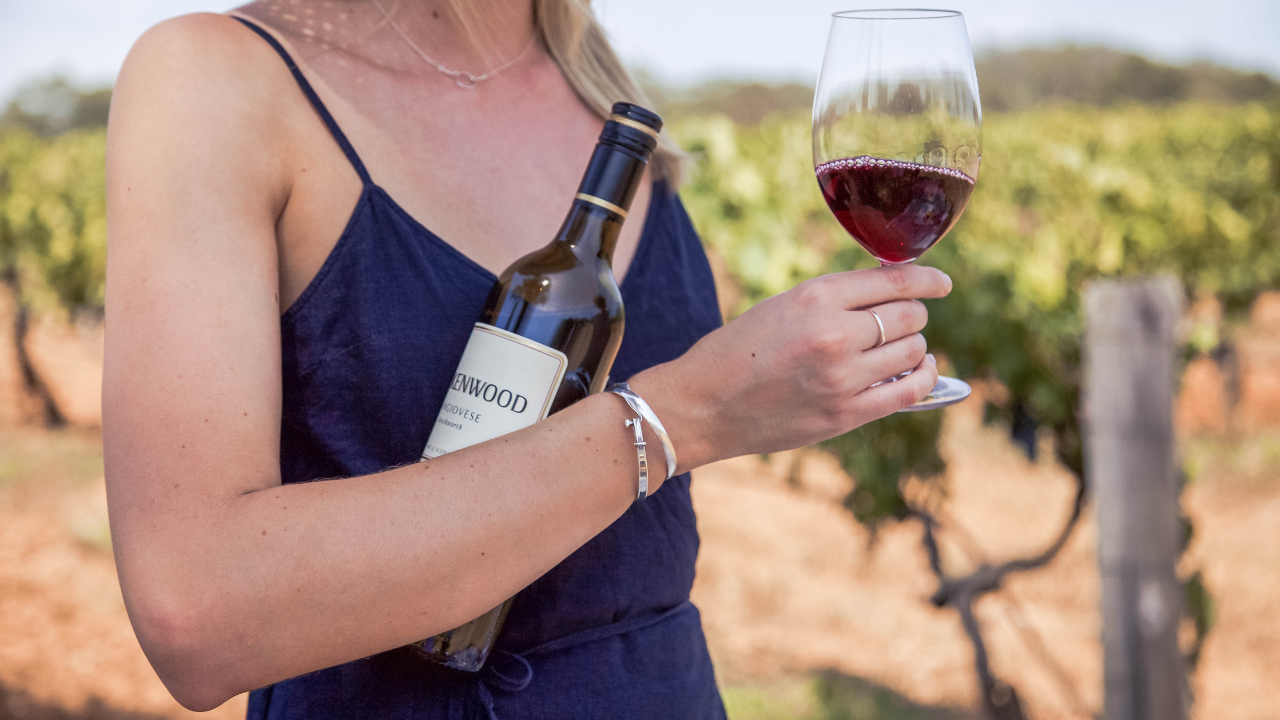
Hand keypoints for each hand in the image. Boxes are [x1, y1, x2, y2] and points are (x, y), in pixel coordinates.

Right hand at [632, 264, 950, 471]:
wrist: (703, 405)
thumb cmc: (737, 351)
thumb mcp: (782, 306)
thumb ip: (834, 300)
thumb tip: (891, 293)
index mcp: (815, 297)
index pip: (894, 281)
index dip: (927, 280)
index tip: (942, 283)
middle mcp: (834, 334)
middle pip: (909, 316)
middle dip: (911, 315)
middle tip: (898, 320)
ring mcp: (843, 377)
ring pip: (913, 351)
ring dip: (912, 346)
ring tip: (897, 348)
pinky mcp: (846, 414)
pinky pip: (909, 391)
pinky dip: (922, 377)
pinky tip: (917, 371)